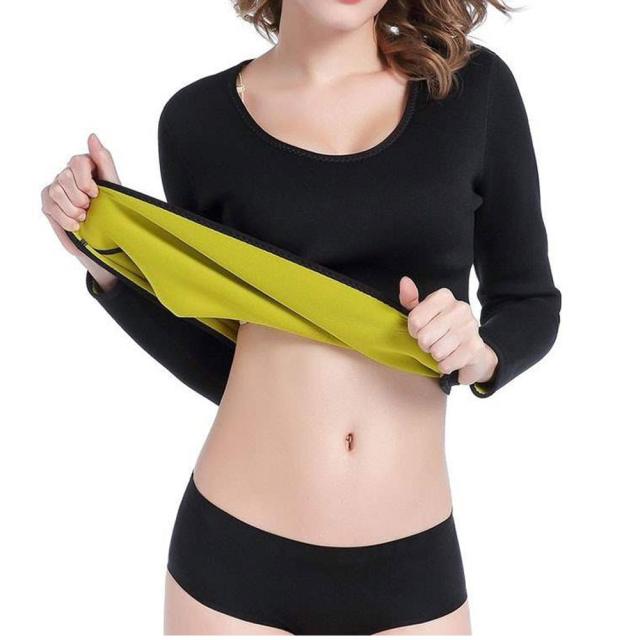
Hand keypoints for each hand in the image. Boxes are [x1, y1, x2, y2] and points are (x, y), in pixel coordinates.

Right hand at [41, 133, 120, 290]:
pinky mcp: (49, 203)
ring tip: (84, 217)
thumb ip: (104, 160)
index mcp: (86, 167)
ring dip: (72, 209)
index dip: (85, 180)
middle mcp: (69, 174)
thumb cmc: (113, 211)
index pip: (78, 162)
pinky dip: (65, 218)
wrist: (107, 240)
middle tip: (90, 208)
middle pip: (65, 177)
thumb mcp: (114, 186)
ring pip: (56, 192)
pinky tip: (76, 224)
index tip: (96, 194)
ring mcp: (57, 188)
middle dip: (80, 198)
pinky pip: (50, 206)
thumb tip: (92, 137)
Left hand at [399, 276, 497, 384]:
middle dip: (425, 345)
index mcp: (444, 296)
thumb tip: (405, 281)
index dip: (413, 331)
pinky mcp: (475, 347)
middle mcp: (460, 308)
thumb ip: (410, 300)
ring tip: (443, 349)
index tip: (421, 330)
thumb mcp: (423, 313)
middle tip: (433, 342)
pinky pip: (447, 363)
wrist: (471, 348)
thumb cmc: (440, 329)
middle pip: (424, 337)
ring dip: (435, 355)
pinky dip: (445, 365)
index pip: (415, 320)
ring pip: (436, 351)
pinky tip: (451, 358)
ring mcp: (470, 327)